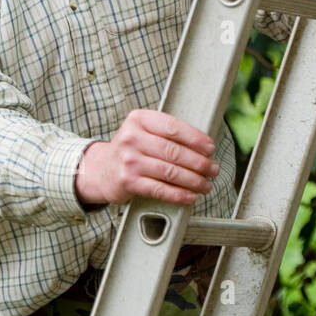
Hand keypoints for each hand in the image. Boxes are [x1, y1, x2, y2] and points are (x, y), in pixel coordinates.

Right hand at [74, 108, 218, 208]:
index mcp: (139, 119)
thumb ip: (166, 133)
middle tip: (213, 169)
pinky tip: (190, 196)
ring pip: (170, 172)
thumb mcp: (143, 131)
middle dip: (199, 163)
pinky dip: (179, 194)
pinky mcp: (128, 181)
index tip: (210, 148)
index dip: (195, 138)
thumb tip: (203, 147)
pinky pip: (160, 189)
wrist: (102, 169)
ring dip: (194, 181)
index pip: (173, 127)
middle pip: (174, 151)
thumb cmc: (132, 149)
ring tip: (206, 184)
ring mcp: (129, 160)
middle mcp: (131, 138)